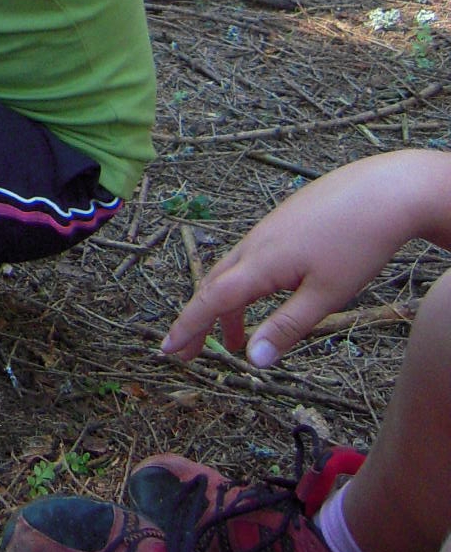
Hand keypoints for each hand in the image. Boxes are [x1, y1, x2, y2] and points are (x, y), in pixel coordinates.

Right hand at [161, 151, 443, 368]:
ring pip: (232, 271)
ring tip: (235, 340)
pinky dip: (242, 286)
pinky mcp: (282, 222)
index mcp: (260, 263)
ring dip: (225, 306)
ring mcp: (268, 230)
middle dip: (198, 321)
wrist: (384, 190)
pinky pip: (249, 258)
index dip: (188, 326)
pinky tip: (263, 297)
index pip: (212, 300)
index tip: (168, 350)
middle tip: (188, 353)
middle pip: (214, 285)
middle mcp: (255, 244)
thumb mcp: (326, 295)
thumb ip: (288, 327)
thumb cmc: (357, 244)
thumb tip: (253, 360)